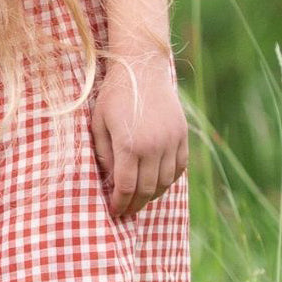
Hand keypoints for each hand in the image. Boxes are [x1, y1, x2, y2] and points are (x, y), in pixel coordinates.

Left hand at [90, 54, 187, 217]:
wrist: (142, 69)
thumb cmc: (114, 96)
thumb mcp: (98, 123)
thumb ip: (103, 154)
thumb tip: (109, 180)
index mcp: (129, 145)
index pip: (126, 187)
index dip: (120, 203)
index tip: (114, 212)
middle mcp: (153, 147)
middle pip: (146, 189)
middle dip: (134, 204)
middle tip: (125, 212)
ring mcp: (171, 141)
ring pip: (165, 182)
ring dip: (152, 196)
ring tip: (140, 201)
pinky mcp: (182, 136)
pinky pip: (179, 168)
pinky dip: (169, 181)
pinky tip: (157, 185)